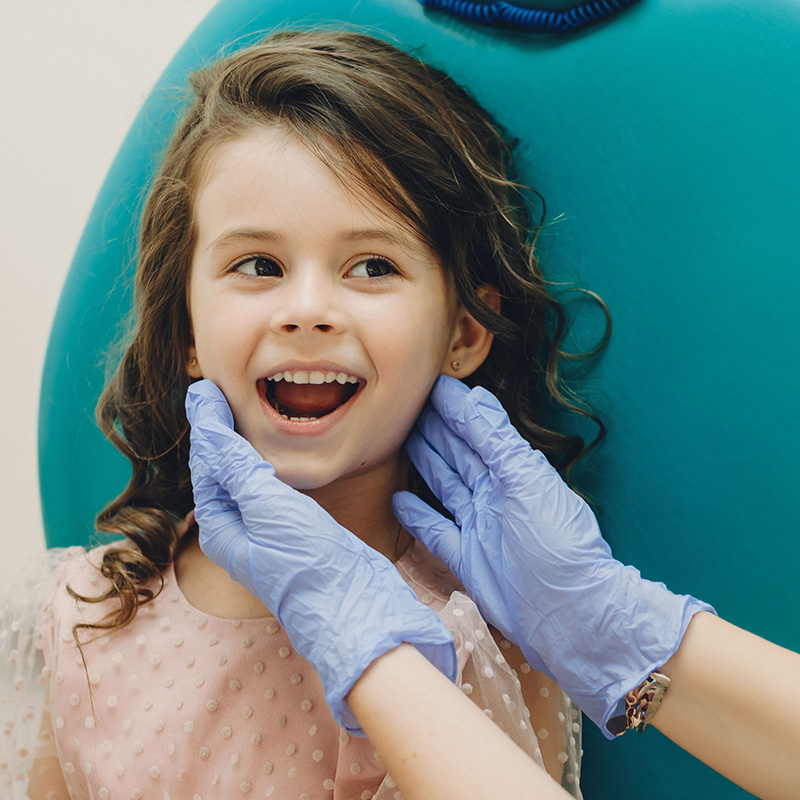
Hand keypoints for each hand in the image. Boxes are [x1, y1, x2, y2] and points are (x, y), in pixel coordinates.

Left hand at [185, 379, 456, 733]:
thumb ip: (236, 465)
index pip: (207, 465)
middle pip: (222, 472)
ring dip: (240, 445)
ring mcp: (268, 532)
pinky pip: (271, 489)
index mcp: (222, 527)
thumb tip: (205, 424)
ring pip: (246, 479)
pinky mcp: (296, 531)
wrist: (354, 607)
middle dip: (217, 433)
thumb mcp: (267, 506)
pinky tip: (277, 452)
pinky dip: (267, 462)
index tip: (204, 389)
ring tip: (239, 411)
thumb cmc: (307, 562)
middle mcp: (240, 530)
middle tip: (215, 392)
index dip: (205, 425)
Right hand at [392, 376, 712, 735]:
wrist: (569, 615)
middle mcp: (494, 495)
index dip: (454, 409)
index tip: (429, 385)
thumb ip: (498, 441)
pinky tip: (399, 499)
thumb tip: (475, 397)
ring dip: (425, 462)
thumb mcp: (528, 483)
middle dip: (435, 429)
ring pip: (445, 485)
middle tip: (406, 406)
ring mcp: (478, 526)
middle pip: (457, 454)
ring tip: (401, 440)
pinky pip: (435, 530)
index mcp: (513, 472)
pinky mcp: (466, 558)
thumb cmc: (557, 544)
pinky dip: (418, 515)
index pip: (477, 431)